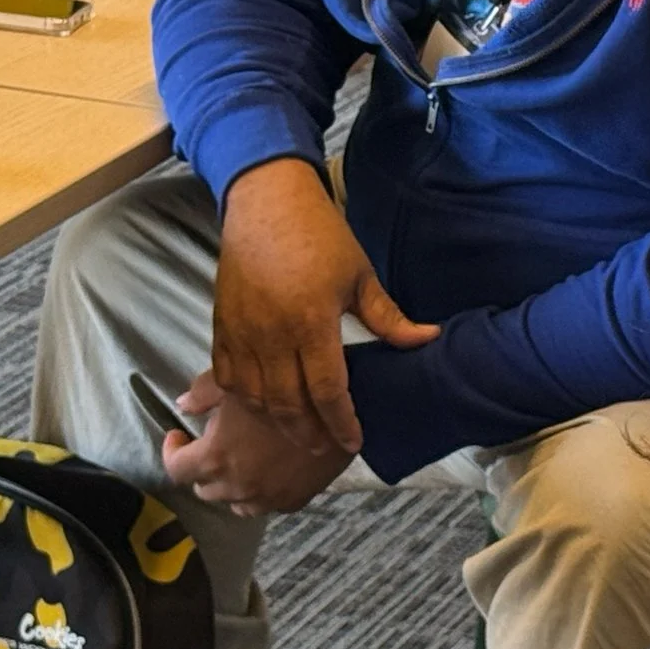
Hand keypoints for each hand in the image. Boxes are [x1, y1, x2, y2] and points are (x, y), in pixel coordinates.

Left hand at [161, 373, 349, 516]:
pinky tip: (268, 471)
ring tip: (240, 461)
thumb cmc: (285, 387)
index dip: (172, 451)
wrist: (345, 407)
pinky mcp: (293, 502)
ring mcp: (267, 498)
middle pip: (204, 488)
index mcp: (216, 457)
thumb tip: (182, 406)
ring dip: (230, 484)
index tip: (178, 435)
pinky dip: (261, 491)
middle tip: (211, 443)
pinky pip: (267, 504)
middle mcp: (237, 485)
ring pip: (234, 503)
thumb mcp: (238, 381)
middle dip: (202, 467)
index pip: (176, 469)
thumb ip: (203, 394)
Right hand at [215, 158, 437, 457]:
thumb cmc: (320, 235)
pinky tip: (260, 405)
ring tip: (295, 433)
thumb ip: (389, 318)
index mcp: (311, 322)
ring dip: (274, 420)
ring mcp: (241, 331)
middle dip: (306, 433)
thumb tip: (429, 339)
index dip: (340, 422)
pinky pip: (225, 375)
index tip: (353, 441)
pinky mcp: (221, 324)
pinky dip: (241, 397)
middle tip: (323, 448)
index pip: (326, 390)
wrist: (266, 199)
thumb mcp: (361, 275)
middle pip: (286, 404)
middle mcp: (271, 334)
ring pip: (252, 396)